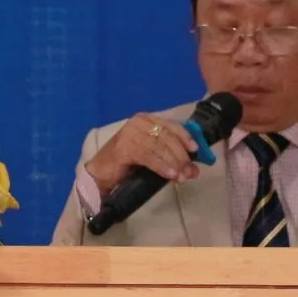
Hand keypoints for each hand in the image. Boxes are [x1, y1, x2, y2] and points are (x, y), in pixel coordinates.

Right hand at [83, 113, 205, 193]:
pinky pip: (148, 156)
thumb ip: (172, 160)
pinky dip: (161, 166)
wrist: (101, 173)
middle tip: (189, 171)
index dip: (185, 137)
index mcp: (146, 120)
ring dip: (173, 162)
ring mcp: (129, 134)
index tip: (196, 150)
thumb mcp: (154, 158)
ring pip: (159, 146)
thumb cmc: (128, 163)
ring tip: (181, 176)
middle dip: (181, 155)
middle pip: (166, 136)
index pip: (171, 126)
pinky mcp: (123, 148)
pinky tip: (169, 175)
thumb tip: (194, 169)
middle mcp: (138, 123)